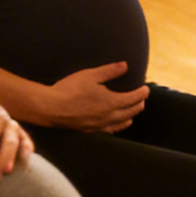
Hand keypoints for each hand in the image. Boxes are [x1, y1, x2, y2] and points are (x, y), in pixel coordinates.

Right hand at [25, 64, 149, 133]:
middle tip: (141, 99)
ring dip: (130, 117)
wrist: (50, 107)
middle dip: (138, 104)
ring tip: (133, 113)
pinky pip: (109, 130)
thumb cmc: (69, 89)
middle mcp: (109, 116)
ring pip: (121, 123)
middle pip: (130, 112)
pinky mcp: (89, 130)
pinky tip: (115, 125)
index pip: (134, 98)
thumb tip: (125, 65)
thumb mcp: (91, 75)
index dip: (142, 93)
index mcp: (112, 102)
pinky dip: (117, 126)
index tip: (145, 88)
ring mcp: (99, 125)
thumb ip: (110, 70)